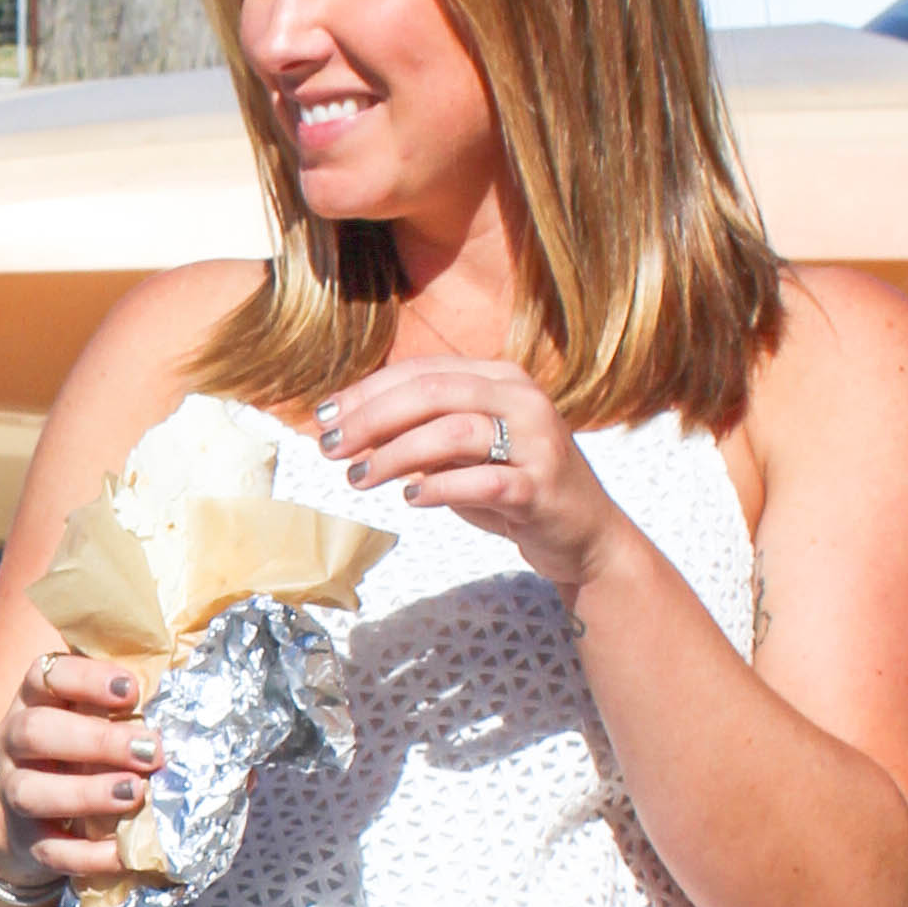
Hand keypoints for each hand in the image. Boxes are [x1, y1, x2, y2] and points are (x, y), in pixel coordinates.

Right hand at [0, 647, 162, 891]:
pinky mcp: (25, 839)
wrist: (30, 820)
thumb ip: (136, 713)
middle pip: (35, 731)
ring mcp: (13, 790)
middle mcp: (14, 740)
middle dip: (95, 740)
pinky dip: (87, 854)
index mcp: (36, 699)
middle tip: (150, 750)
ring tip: (135, 794)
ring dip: (86, 793)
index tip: (132, 690)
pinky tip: (122, 852)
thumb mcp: (96, 722)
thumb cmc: (80, 756)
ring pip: (30, 791)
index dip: (86, 679)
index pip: (47, 675)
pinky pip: (49, 849)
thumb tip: (216, 722)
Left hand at [313, 361, 635, 606]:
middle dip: (372, 418)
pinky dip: (440, 487)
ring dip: (396, 454)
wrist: (583, 534)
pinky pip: (484, 481)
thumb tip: (349, 430)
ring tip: (360, 478)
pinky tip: (411, 498)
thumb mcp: (463, 453)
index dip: (366, 392)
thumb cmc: (512, 487)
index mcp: (500, 378)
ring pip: (454, 431)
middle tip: (332, 447)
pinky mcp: (543, 488)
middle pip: (433, 392)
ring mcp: (537, 441)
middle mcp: (522, 399)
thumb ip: (419, 434)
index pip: (422, 372)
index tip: (324, 418)